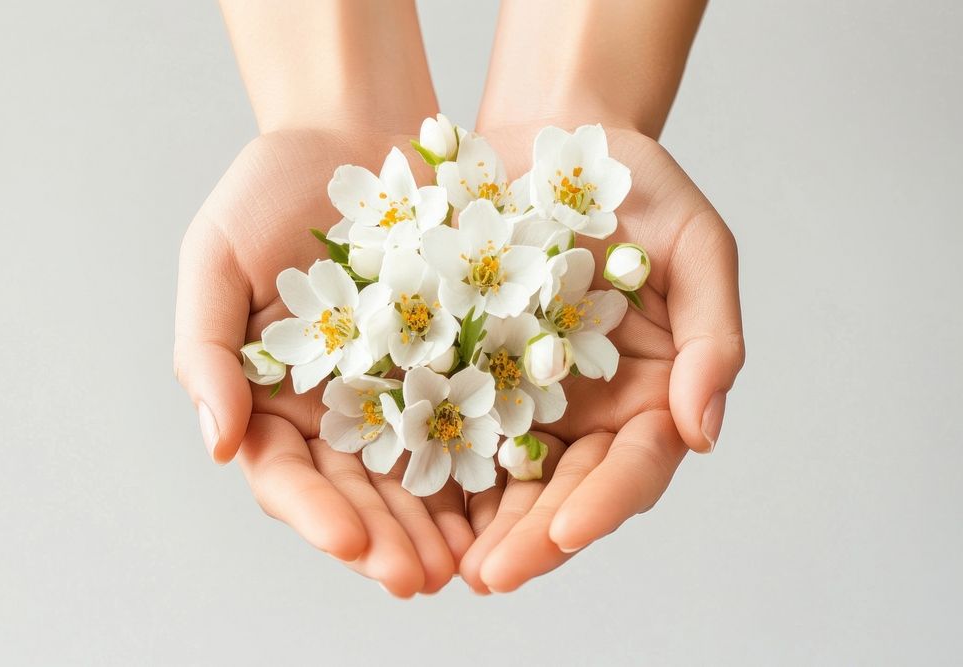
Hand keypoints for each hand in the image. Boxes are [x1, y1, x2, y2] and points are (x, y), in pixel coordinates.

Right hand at [174, 130, 473, 596]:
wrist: (354, 133)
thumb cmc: (269, 192)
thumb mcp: (215, 260)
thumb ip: (207, 353)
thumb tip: (217, 444)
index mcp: (274, 398)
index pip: (289, 475)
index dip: (316, 513)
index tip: (348, 544)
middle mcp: (339, 407)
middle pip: (359, 490)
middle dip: (386, 537)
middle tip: (417, 578)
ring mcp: (401, 387)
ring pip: (419, 471)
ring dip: (439, 522)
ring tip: (466, 563)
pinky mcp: (456, 358)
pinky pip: (474, 415)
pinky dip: (489, 459)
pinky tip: (512, 495)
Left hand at [460, 125, 744, 592]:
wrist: (551, 138)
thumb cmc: (633, 184)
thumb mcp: (696, 245)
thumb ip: (712, 338)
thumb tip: (705, 433)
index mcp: (651, 392)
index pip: (636, 466)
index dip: (606, 502)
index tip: (568, 531)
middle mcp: (589, 409)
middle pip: (564, 489)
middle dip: (530, 536)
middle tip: (489, 575)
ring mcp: (525, 396)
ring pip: (504, 477)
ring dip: (476, 523)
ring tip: (443, 562)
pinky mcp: (467, 371)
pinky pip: (448, 426)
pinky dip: (430, 464)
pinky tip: (403, 497)